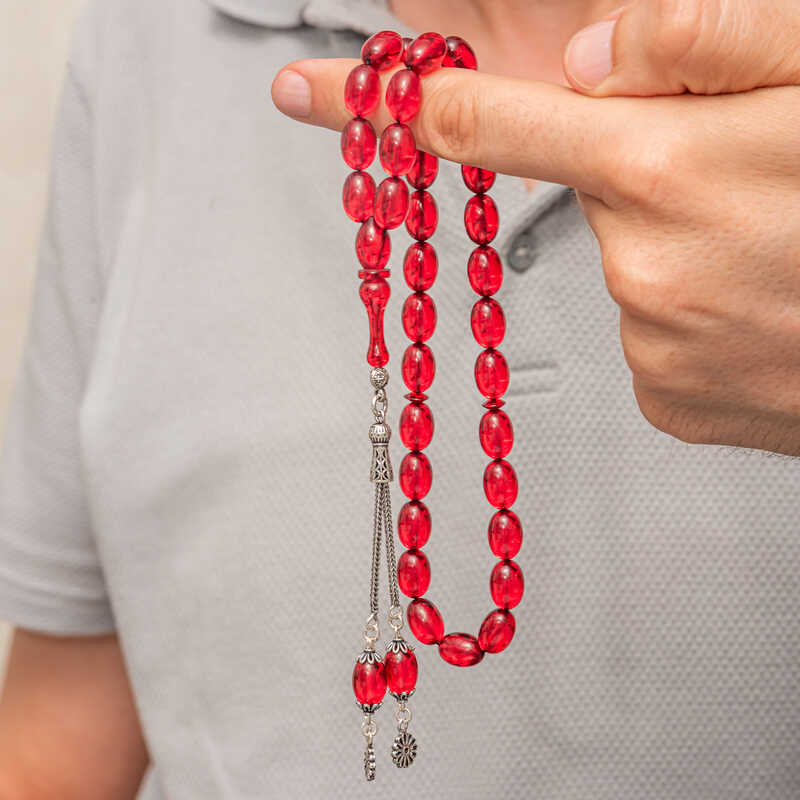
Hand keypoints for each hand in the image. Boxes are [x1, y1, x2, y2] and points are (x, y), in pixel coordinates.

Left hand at [272, 0, 799, 455]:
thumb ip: (700, 42)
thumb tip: (589, 63)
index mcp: (659, 167)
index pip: (477, 123)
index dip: (386, 105)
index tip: (308, 95)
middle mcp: (641, 268)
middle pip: (593, 194)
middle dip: (649, 176)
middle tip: (745, 185)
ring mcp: (655, 347)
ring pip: (631, 267)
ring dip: (684, 244)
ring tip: (775, 251)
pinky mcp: (673, 403)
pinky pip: (654, 336)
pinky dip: (694, 310)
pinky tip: (764, 304)